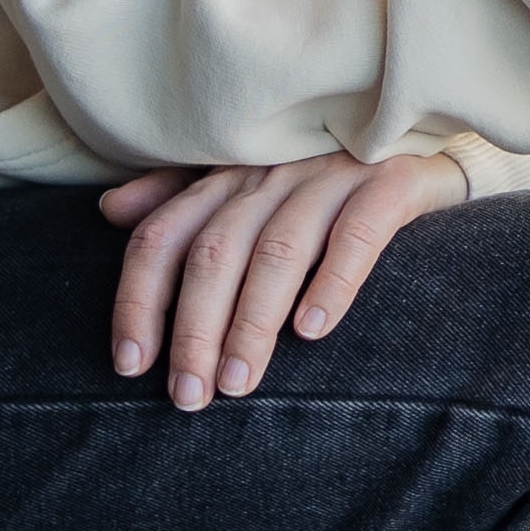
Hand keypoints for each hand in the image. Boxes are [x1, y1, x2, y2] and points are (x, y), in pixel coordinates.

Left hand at [101, 149, 465, 410]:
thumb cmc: (323, 175)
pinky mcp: (389, 183)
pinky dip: (333, 282)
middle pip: (214, 253)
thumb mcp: (246, 180)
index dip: (138, 300)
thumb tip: (110, 211)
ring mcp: (330, 176)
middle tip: (190, 396)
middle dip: (194, 330)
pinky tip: (313, 330)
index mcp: (228, 177)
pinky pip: (359, 233)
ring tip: (240, 383)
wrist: (419, 134)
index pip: (163, 238)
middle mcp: (270, 174)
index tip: (130, 364)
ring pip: (277, 251)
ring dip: (252, 322)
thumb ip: (179, 197)